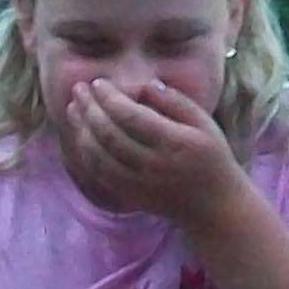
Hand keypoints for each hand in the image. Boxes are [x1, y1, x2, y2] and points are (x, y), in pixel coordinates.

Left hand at [59, 77, 245, 230]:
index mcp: (174, 142)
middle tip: (78, 88)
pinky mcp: (131, 196)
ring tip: (73, 108)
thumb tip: (145, 84)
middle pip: (109, 134)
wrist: (215, 206)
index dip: (110, 98)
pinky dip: (85, 153)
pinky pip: (99, 174)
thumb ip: (175, 101)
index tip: (98, 83)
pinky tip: (80, 135)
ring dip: (81, 129)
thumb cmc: (213, 158)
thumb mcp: (204, 123)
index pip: (131, 117)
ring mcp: (140, 183)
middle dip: (89, 109)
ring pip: (99, 155)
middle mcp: (154, 164)